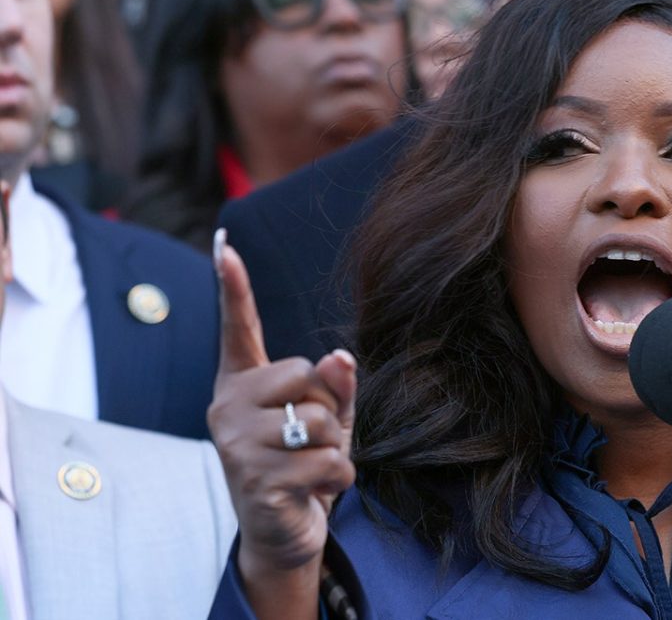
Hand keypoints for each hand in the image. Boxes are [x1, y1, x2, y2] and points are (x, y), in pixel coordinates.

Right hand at [207, 228, 355, 616]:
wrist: (284, 532)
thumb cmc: (304, 465)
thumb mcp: (328, 419)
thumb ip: (335, 386)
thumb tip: (340, 358)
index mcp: (242, 384)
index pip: (239, 330)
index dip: (233, 287)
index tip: (225, 245)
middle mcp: (227, 407)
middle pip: (306, 374)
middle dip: (327, 408)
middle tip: (309, 441)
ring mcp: (236, 444)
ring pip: (320, 420)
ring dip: (335, 448)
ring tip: (311, 467)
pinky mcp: (256, 479)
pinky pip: (328, 460)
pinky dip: (339, 477)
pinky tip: (314, 491)